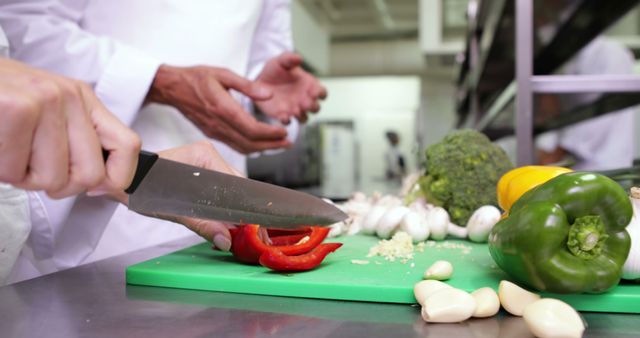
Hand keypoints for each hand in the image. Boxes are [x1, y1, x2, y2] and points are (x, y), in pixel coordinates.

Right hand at [0, 59, 140, 197]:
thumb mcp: (47, 114)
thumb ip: (78, 144)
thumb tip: (105, 187)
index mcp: (83, 99)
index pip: (128, 145)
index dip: (118, 178)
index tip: (98, 189)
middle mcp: (69, 97)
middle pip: (90, 174)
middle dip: (58, 184)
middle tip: (34, 168)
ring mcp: (45, 100)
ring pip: (52, 179)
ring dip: (24, 177)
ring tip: (10, 152)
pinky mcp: (17, 109)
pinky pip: (16, 172)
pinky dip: (1, 171)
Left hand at [126, 141, 240, 250]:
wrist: (124, 182)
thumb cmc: (142, 187)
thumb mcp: (174, 210)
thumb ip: (203, 225)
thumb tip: (226, 239)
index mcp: (205, 155)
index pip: (236, 183)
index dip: (244, 206)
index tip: (249, 225)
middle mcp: (208, 155)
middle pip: (236, 187)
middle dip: (239, 210)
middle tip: (242, 232)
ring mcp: (206, 162)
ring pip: (229, 190)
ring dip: (230, 209)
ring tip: (232, 228)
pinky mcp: (201, 172)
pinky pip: (219, 190)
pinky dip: (221, 206)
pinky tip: (221, 220)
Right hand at [147, 64, 290, 153]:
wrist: (172, 87)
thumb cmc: (197, 78)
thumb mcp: (224, 74)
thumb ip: (248, 86)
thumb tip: (269, 95)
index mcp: (223, 109)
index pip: (252, 129)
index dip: (270, 134)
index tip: (284, 132)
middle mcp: (219, 125)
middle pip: (249, 143)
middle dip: (271, 145)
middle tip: (288, 142)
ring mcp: (214, 132)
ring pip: (242, 148)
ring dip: (263, 149)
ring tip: (279, 145)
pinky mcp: (212, 134)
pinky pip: (234, 146)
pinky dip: (250, 147)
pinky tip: (260, 144)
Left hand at [254, 52, 326, 123]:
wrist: (260, 79)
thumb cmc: (275, 70)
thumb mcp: (282, 61)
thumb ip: (290, 58)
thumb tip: (299, 58)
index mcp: (308, 85)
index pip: (322, 93)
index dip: (321, 94)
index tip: (315, 91)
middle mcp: (304, 99)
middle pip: (316, 108)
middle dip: (313, 107)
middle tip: (305, 102)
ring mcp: (295, 108)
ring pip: (305, 118)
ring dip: (302, 116)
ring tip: (296, 111)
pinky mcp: (283, 115)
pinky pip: (288, 122)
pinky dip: (286, 121)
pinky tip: (283, 116)